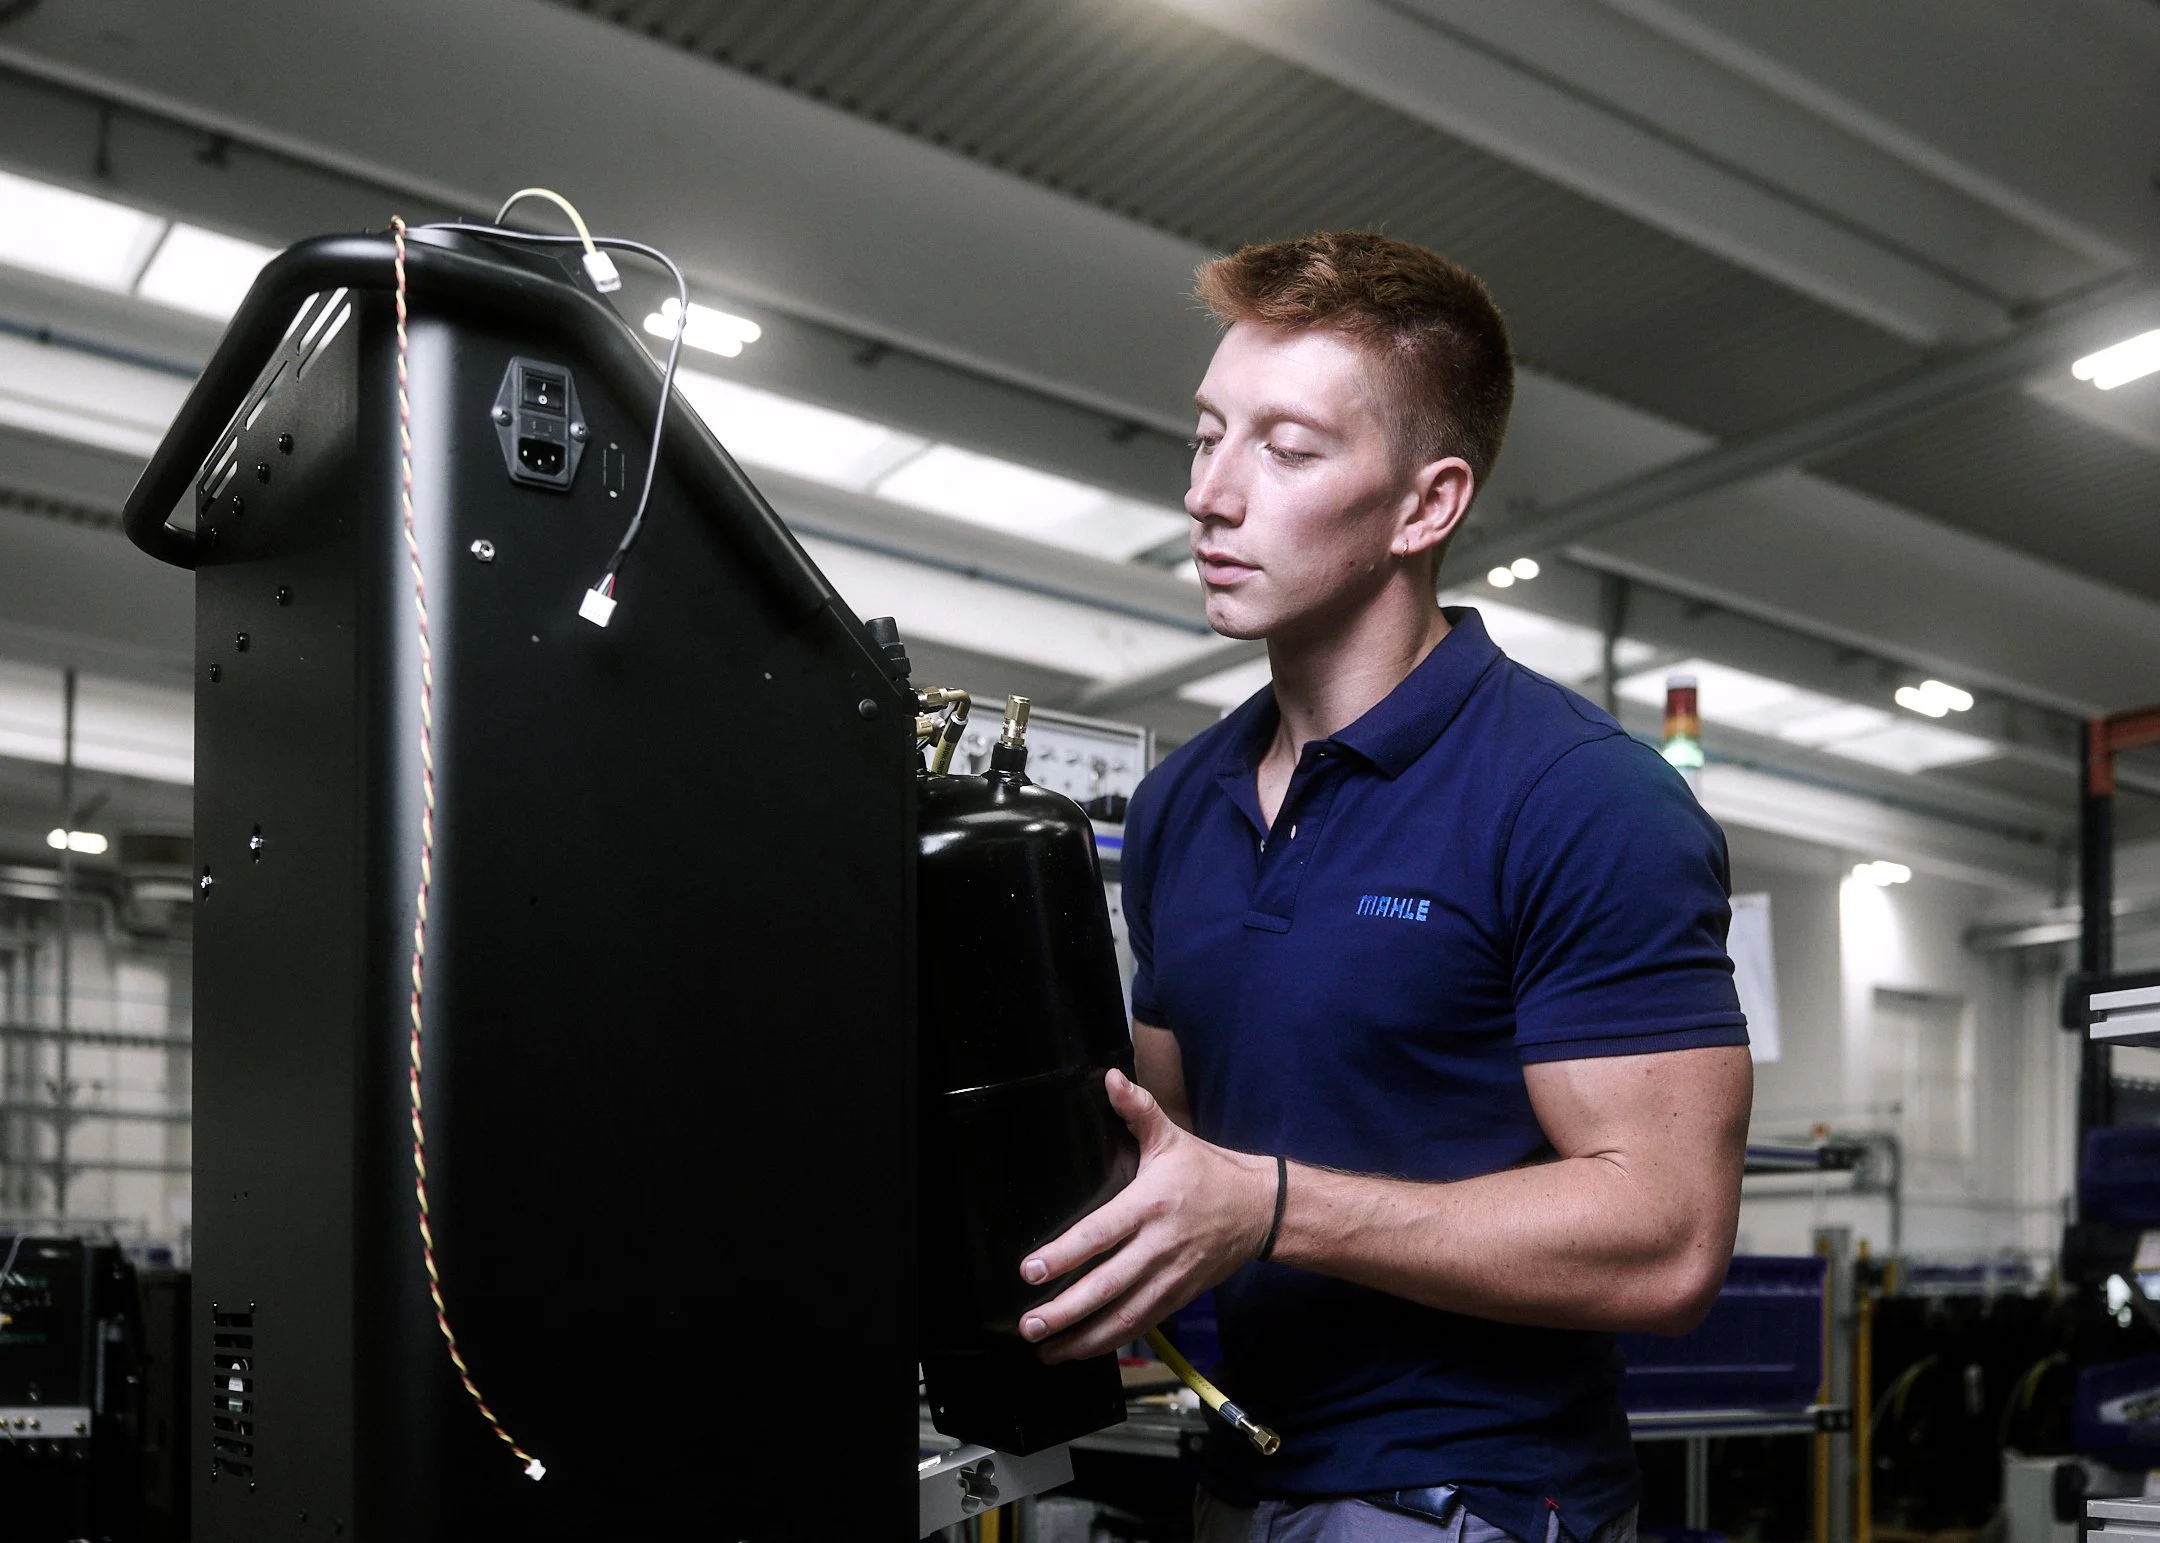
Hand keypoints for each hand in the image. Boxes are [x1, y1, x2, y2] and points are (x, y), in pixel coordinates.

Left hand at [1018, 1068, 1276, 1361]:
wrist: (1261, 1209)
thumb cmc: (1207, 1172)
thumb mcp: (1171, 1137)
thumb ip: (1137, 1109)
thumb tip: (1109, 1077)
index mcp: (1149, 1204)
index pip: (1099, 1234)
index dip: (1064, 1256)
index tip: (1031, 1271)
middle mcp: (1158, 1246)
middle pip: (1107, 1286)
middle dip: (1066, 1311)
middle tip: (1030, 1325)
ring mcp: (1170, 1277)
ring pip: (1124, 1317)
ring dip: (1084, 1339)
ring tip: (1047, 1351)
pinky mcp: (1179, 1297)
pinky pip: (1141, 1325)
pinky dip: (1111, 1342)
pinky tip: (1082, 1350)